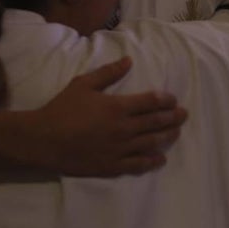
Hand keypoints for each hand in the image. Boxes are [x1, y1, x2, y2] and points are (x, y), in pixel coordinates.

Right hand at [0, 57, 187, 176]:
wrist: (44, 140)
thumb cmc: (62, 109)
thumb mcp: (83, 84)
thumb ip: (108, 73)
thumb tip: (129, 60)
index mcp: (118, 107)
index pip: (150, 102)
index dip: (165, 100)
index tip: (173, 99)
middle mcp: (124, 129)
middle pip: (156, 123)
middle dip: (173, 117)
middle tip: (184, 114)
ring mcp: (120, 149)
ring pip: (151, 143)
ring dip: (167, 137)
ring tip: (177, 132)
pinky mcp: (112, 166)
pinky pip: (138, 164)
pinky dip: (152, 161)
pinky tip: (161, 158)